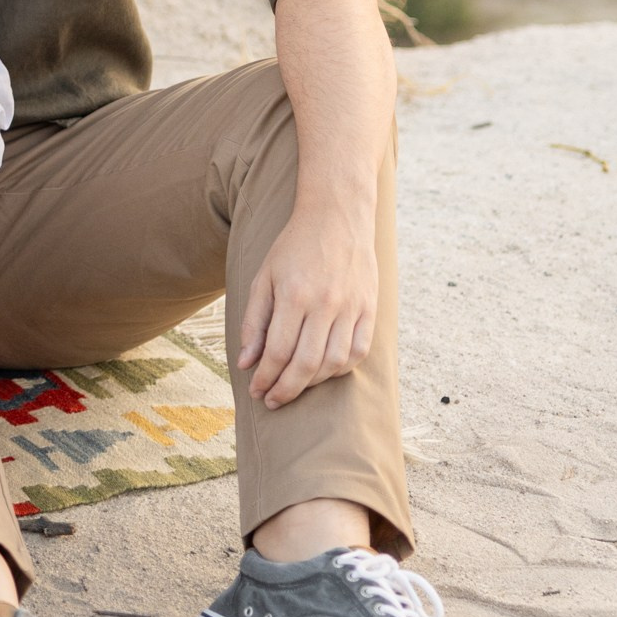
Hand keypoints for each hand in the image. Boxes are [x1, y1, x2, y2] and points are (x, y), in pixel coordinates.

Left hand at [238, 200, 378, 407]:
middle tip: (272, 400)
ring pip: (334, 363)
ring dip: (312, 383)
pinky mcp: (370, 308)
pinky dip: (341, 369)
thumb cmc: (294, 246)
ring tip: (294, 386)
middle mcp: (326, 303)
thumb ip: (254, 321)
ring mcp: (352, 307)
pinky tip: (323, 372)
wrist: (337, 216)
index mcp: (295, 294)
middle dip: (286, 389)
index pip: (279, 351)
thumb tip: (246, 363)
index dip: (265, 377)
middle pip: (306, 363)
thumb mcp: (264, 276)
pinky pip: (359, 351)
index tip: (255, 390)